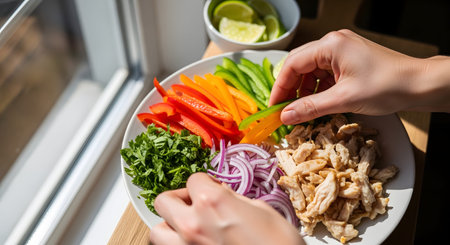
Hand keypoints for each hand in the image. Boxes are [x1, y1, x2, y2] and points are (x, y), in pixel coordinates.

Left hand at [150, 173, 303, 244]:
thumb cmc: (279, 243)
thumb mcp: (262, 211)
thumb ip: (235, 200)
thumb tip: (223, 196)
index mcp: (212, 202)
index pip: (193, 180)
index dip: (205, 183)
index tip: (212, 189)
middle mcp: (193, 224)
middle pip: (164, 201)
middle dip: (179, 199)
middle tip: (194, 203)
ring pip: (157, 231)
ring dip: (170, 226)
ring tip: (188, 227)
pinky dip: (175, 244)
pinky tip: (191, 243)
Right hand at [269, 29, 449, 124]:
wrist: (420, 84)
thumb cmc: (386, 87)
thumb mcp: (344, 100)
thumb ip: (310, 107)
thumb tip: (285, 116)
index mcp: (330, 45)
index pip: (293, 64)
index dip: (280, 87)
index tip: (274, 107)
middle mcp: (333, 43)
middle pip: (300, 65)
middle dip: (290, 89)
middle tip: (284, 111)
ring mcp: (341, 51)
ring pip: (311, 71)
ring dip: (304, 91)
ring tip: (302, 111)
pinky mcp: (348, 60)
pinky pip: (324, 74)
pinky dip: (318, 90)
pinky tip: (317, 104)